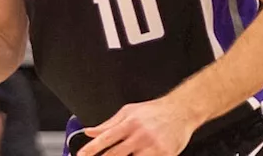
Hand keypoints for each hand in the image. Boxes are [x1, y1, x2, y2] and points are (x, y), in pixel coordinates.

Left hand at [79, 98, 195, 155]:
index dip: (91, 148)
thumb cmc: (154, 111)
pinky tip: (137, 155)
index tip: (81, 155)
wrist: (181, 111)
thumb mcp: (129, 111)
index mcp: (129, 123)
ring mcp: (153, 147)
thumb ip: (108, 124)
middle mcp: (140, 136)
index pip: (105, 137)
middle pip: (116, 154)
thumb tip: (90, 131)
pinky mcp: (164, 155)